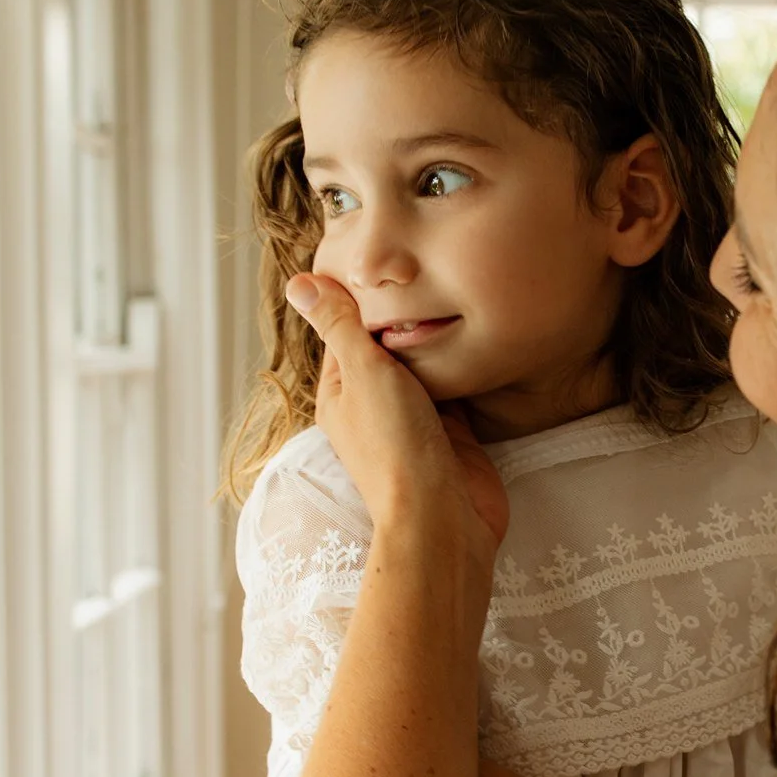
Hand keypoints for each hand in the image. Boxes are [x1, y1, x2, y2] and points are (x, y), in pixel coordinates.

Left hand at [285, 273, 509, 553]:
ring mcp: (414, 419)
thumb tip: (298, 283)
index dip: (364, 297)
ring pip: (424, 366)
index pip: (346, 330)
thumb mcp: (362, 370)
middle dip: (406, 316)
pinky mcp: (452, 431)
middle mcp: (374, 405)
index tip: (385, 260)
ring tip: (456, 295)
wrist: (443, 516)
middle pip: (388, 347)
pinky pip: (455, 388)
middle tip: (430, 273)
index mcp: (340, 392)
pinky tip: (478, 337)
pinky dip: (463, 367)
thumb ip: (339, 324)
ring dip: (437, 341)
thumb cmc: (394, 445)